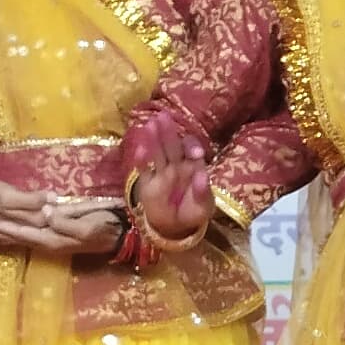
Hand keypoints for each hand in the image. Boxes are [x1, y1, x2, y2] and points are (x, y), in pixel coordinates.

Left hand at [0, 180, 102, 259]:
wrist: (119, 235)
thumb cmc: (105, 227)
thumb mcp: (88, 225)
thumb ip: (66, 221)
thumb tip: (46, 213)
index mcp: (53, 240)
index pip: (20, 233)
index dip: (0, 227)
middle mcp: (48, 244)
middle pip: (15, 238)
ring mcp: (51, 243)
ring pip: (19, 239)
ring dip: (0, 234)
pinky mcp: (55, 239)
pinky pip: (28, 238)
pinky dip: (13, 235)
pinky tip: (7, 233)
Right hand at [133, 127, 211, 248]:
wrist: (176, 228)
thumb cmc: (193, 212)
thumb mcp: (204, 206)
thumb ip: (203, 192)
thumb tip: (202, 176)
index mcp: (193, 167)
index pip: (192, 151)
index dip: (192, 148)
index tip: (195, 153)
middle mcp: (176, 166)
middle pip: (172, 146)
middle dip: (168, 132)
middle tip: (163, 116)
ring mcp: (161, 174)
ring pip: (157, 153)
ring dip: (153, 140)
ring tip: (150, 125)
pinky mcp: (148, 185)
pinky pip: (145, 171)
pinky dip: (142, 162)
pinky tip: (140, 150)